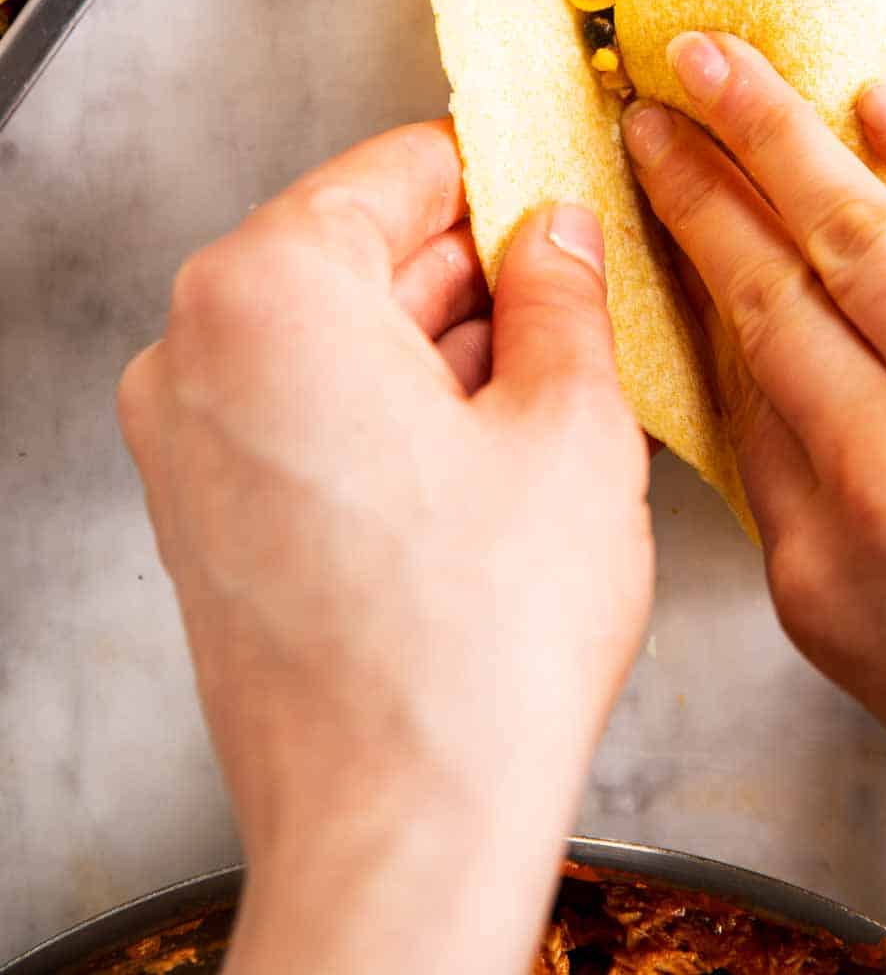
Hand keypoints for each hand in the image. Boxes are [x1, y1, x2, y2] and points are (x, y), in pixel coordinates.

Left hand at [119, 121, 650, 974]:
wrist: (400, 833)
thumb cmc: (475, 649)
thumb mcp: (569, 425)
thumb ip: (563, 292)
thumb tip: (557, 231)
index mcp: (267, 293)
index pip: (396, 170)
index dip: (498, 168)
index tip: (557, 174)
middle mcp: (195, 352)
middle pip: (359, 252)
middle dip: (477, 264)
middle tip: (581, 279)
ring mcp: (187, 440)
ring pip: (336, 335)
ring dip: (445, 340)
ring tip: (556, 376)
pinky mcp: (206, 513)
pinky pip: (307, 408)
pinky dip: (394, 405)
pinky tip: (493, 444)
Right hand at [624, 33, 885, 908]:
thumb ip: (809, 522)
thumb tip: (760, 384)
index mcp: (829, 565)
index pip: (733, 383)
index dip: (685, 271)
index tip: (653, 208)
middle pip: (766, 286)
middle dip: (695, 182)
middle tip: (653, 110)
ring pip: (856, 226)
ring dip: (774, 128)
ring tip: (722, 61)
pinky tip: (884, 105)